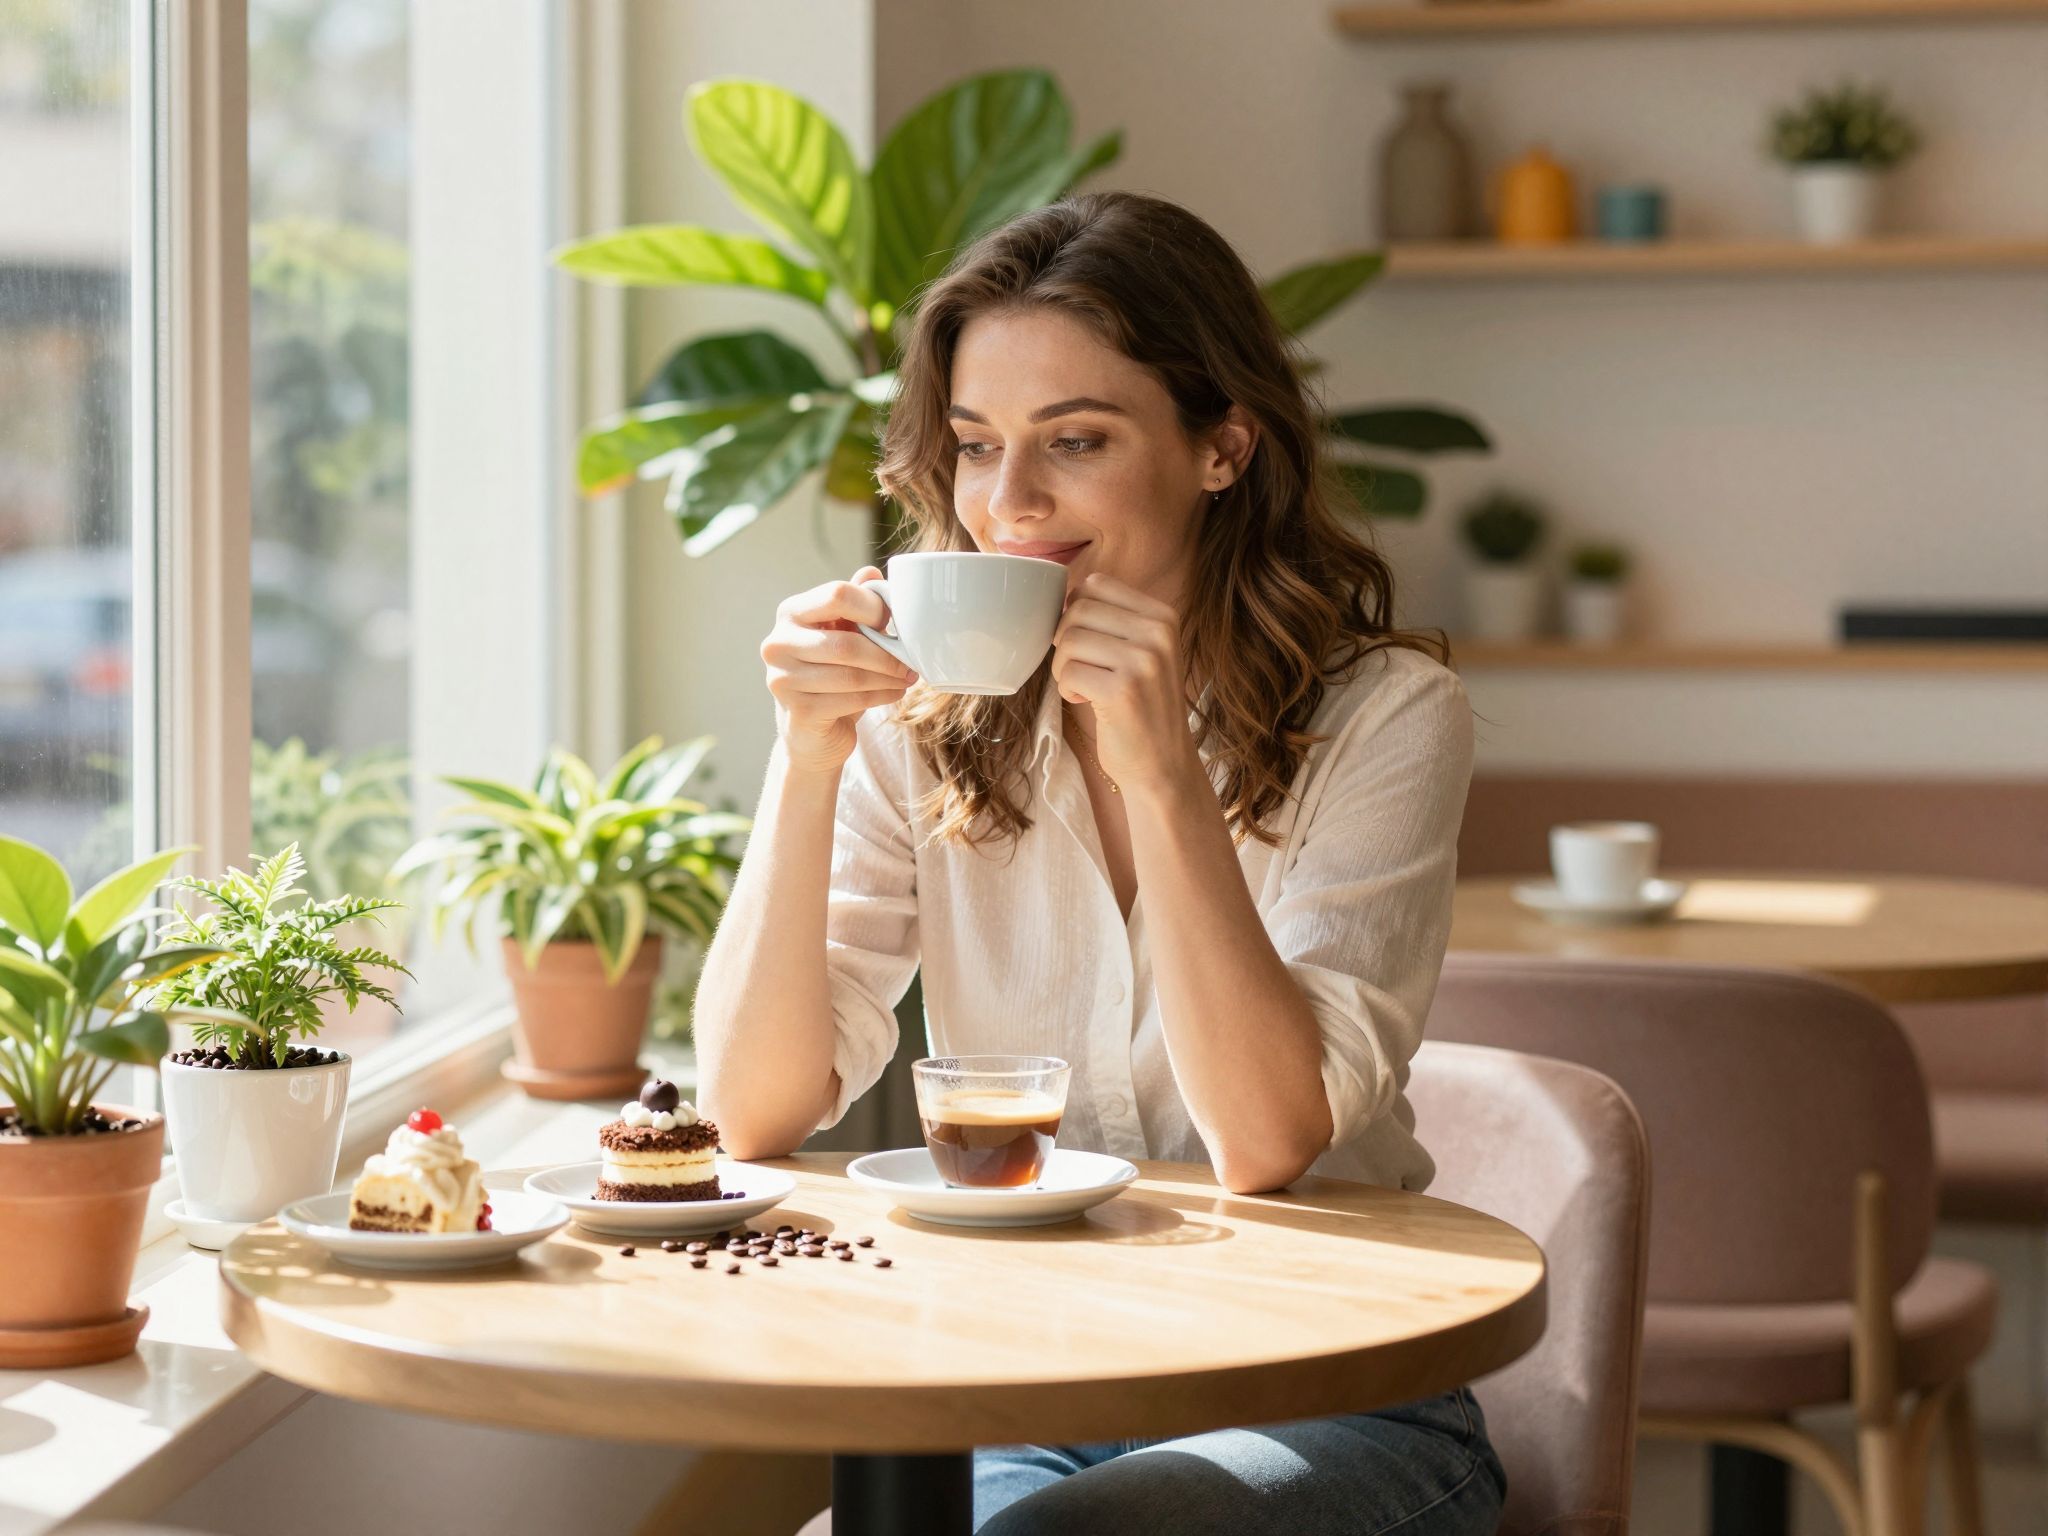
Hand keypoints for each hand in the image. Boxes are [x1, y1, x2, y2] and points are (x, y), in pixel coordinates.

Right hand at [761, 567, 917, 776]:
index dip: (873, 607)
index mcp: (791, 612)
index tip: (895, 621)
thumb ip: (855, 603)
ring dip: (888, 677)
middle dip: (887, 654)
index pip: (836, 595)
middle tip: (911, 661)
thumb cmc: (830, 671)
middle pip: (846, 643)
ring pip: (851, 676)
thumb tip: (871, 573)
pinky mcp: (797, 711)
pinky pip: (850, 701)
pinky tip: (894, 693)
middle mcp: (778, 642)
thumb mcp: (843, 632)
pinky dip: (880, 696)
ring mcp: (782, 679)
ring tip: (906, 677)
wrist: (809, 728)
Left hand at [1050, 573, 1200, 792]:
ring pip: (1068, 640)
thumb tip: (1063, 593)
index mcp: (1162, 616)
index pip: (1096, 584)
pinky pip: (1068, 671)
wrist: (1164, 765)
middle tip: (1080, 668)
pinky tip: (1085, 700)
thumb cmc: (1141, 707)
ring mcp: (1143, 661)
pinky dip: (1066, 688)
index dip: (1075, 611)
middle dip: (1065, 641)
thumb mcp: (1143, 652)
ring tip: (1083, 686)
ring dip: (1063, 667)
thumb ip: (1114, 620)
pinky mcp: (1122, 691)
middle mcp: (1158, 633)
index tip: (1085, 642)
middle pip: (1077, 610)